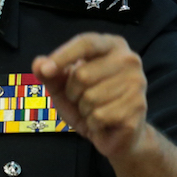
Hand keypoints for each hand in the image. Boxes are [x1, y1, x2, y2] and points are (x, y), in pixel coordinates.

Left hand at [32, 33, 148, 159]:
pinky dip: (93, 123)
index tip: (45, 70)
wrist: (115, 134)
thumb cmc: (88, 102)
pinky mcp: (138, 107)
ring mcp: (137, 83)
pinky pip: (99, 116)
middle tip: (82, 99)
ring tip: (94, 111)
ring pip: (90, 98)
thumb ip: (49, 74)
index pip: (86, 43)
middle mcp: (129, 59)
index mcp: (112, 46)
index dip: (63, 56)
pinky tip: (103, 123)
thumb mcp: (63, 86)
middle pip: (83, 74)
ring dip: (84, 110)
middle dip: (73, 93)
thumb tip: (38, 64)